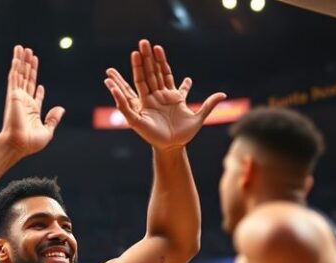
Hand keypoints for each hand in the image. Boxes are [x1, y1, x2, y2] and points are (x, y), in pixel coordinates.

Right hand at [0, 45, 64, 156]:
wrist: (18, 143)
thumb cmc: (31, 143)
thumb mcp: (47, 131)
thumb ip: (53, 119)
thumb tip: (61, 109)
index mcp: (32, 112)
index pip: (35, 96)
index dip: (38, 90)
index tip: (40, 85)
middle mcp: (24, 102)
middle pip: (27, 80)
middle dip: (29, 67)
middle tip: (30, 53)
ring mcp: (17, 97)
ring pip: (20, 74)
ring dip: (21, 61)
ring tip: (23, 48)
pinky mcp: (13, 95)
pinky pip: (14, 77)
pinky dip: (15, 66)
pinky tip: (17, 57)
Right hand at [104, 39, 225, 149]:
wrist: (174, 147)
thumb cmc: (185, 134)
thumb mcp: (199, 117)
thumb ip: (209, 104)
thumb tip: (223, 94)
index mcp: (170, 95)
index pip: (164, 73)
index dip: (161, 61)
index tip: (158, 48)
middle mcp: (158, 97)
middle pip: (151, 73)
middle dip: (148, 58)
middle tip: (143, 42)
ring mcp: (149, 104)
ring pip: (142, 81)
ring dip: (138, 67)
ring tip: (134, 53)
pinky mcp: (140, 115)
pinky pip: (128, 104)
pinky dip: (120, 95)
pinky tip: (113, 85)